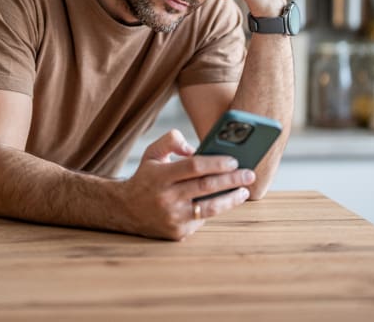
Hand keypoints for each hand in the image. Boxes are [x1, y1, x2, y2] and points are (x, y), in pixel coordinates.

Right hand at [119, 130, 254, 239]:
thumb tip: (193, 147)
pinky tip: (225, 201)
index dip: (216, 163)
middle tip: (249, 174)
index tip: (234, 160)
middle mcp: (166, 198)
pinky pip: (202, 220)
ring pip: (209, 209)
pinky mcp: (177, 233)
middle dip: (231, 180)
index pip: (194, 167)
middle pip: (206, 187)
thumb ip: (170, 140)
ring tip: (244, 191)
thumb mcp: (152, 153)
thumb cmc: (145, 178)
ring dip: (231, 199)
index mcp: (160, 176)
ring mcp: (172, 218)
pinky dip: (215, 210)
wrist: (124, 210)